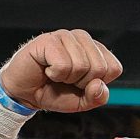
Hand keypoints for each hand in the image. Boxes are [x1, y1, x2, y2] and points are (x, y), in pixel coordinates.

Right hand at [0, 30, 121, 112]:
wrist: (25, 94)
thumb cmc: (53, 92)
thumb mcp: (82, 102)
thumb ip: (97, 97)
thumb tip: (98, 85)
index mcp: (95, 50)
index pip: (114, 68)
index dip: (96, 84)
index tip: (80, 84)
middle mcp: (82, 39)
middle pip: (100, 68)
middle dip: (81, 83)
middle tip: (65, 80)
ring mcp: (65, 36)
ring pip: (82, 66)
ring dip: (66, 79)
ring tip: (55, 74)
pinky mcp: (48, 40)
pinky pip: (63, 65)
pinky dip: (54, 74)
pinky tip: (47, 70)